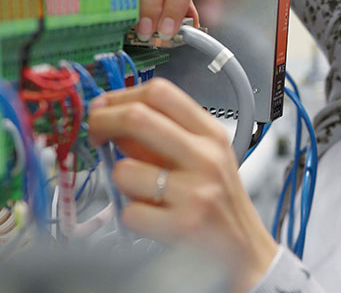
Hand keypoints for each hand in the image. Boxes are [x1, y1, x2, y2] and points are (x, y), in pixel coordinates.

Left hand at [87, 78, 276, 289]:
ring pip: (124, 170)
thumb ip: (166, 135)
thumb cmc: (218, 199)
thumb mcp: (204, 157)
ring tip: (141, 192)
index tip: (105, 108)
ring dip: (121, 181)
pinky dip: (132, 216)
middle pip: (138, 117)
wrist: (245, 247)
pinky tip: (152, 217)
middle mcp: (206, 157)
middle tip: (95, 134)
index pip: (160, 92)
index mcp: (211, 134)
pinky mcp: (183, 225)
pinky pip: (130, 211)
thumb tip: (111, 117)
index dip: (121, 96)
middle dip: (102, 123)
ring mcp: (196, 191)